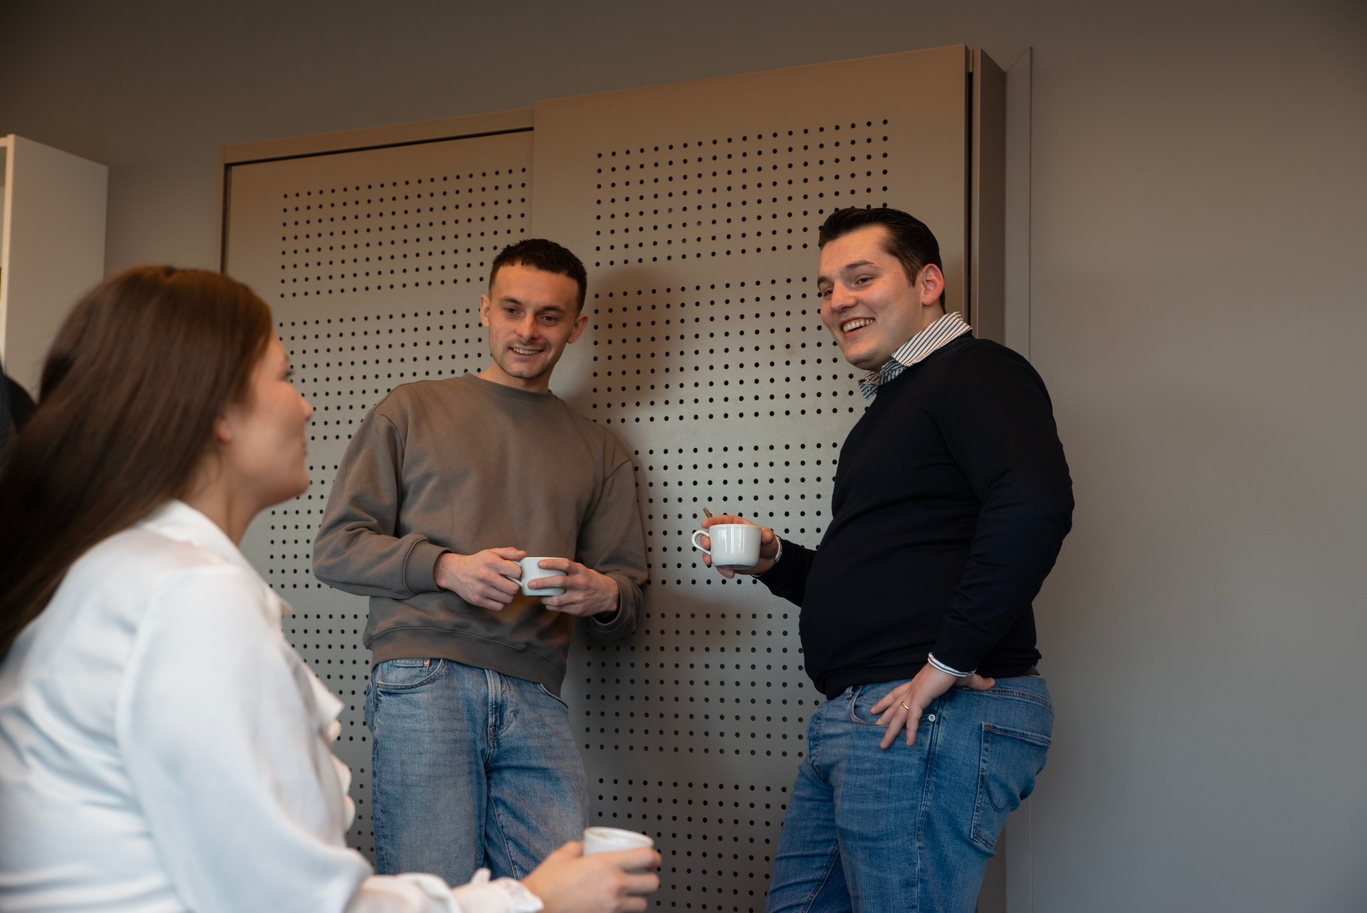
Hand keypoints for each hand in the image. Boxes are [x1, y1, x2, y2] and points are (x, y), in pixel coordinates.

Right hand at [434, 548, 524, 610]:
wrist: (455, 572)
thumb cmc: (477, 562)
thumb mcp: (491, 552)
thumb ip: (508, 553)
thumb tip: (523, 554)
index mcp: (491, 562)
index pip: (517, 572)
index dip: (518, 573)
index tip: (513, 573)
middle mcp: (486, 576)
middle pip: (513, 588)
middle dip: (514, 586)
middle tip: (509, 583)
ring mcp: (481, 589)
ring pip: (508, 599)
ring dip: (508, 595)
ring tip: (503, 589)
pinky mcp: (478, 600)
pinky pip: (499, 607)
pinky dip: (501, 603)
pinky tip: (498, 596)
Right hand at [521, 841, 659, 912]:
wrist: (535, 908)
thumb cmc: (546, 884)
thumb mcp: (563, 855)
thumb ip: (579, 847)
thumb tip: (585, 845)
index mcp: (607, 864)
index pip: (646, 857)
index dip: (654, 857)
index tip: (653, 858)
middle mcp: (614, 886)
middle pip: (652, 883)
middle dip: (651, 878)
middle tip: (645, 875)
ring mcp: (611, 906)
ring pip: (642, 904)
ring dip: (640, 897)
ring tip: (632, 893)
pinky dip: (623, 910)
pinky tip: (614, 904)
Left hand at [533, 559, 620, 618]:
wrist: (609, 596)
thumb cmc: (591, 581)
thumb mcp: (583, 571)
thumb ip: (569, 570)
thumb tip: (545, 569)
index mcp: (582, 572)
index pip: (565, 565)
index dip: (552, 563)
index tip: (540, 564)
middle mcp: (581, 584)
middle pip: (559, 582)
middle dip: (542, 583)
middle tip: (531, 584)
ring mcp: (580, 598)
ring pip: (557, 599)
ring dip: (544, 598)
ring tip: (538, 595)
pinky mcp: (578, 609)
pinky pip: (560, 608)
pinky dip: (551, 606)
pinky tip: (547, 602)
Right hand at [698, 514, 779, 577]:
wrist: (769, 561)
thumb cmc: (766, 545)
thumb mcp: (769, 538)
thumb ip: (768, 535)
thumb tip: (765, 535)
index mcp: (736, 526)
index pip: (722, 521)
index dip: (712, 520)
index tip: (705, 523)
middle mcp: (728, 537)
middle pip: (712, 536)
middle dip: (705, 540)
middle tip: (707, 545)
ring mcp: (726, 550)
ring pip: (711, 552)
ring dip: (707, 556)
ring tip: (710, 561)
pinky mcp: (727, 561)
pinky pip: (720, 565)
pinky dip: (721, 569)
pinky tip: (728, 572)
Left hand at [870, 663, 995, 748]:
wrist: (954, 659)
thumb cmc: (957, 666)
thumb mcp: (966, 679)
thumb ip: (977, 683)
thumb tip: (992, 682)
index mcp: (917, 684)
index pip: (897, 693)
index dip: (886, 701)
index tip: (875, 709)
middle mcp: (912, 689)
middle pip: (893, 705)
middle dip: (883, 717)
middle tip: (873, 727)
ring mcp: (914, 694)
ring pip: (898, 716)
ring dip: (890, 731)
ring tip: (883, 744)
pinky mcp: (920, 698)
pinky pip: (913, 719)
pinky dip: (911, 731)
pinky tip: (909, 743)